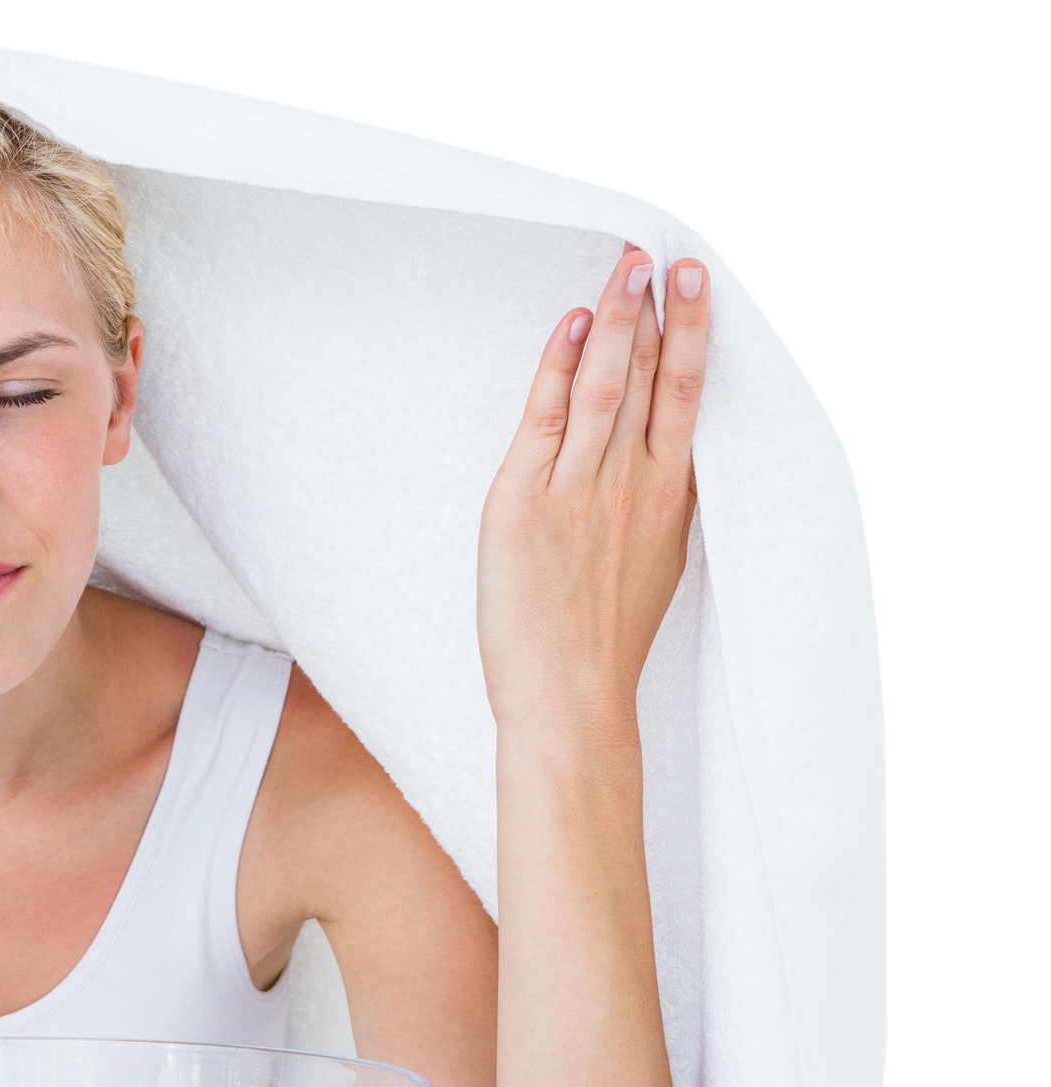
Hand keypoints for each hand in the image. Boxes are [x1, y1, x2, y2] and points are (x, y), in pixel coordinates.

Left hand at [477, 245, 707, 732]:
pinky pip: (546, 419)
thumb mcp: (652, 563)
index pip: (687, 396)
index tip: (695, 280)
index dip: (692, 333)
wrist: (567, 700)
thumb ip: (653, 503)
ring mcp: (581, 491)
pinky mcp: (526, 503)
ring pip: (605, 386)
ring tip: (626, 268)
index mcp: (671, 498)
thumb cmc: (601, 641)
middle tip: (663, 251)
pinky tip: (573, 326)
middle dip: (659, 309)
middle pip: (651, 378)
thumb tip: (654, 457)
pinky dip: (560, 367)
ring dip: (617, 321)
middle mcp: (633, 485)